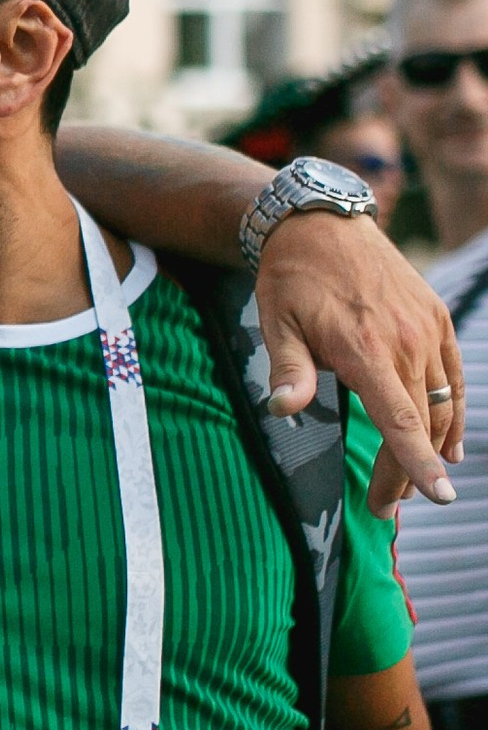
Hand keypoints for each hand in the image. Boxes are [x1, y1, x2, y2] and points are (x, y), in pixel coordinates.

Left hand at [253, 211, 460, 512]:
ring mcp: (427, 329)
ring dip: (432, 447)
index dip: (417, 461)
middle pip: (420, 422)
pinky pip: (454, 376)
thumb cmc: (291, 279)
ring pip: (442, 404)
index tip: (439, 496)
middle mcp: (406, 341)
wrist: (321, 224)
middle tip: (384, 505)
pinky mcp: (436, 319)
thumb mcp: (275, 322)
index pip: (400, 418)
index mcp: (365, 348)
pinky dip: (453, 413)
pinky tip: (449, 444)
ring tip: (412, 483)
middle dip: (407, 470)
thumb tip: (283, 411)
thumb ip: (287, 369)